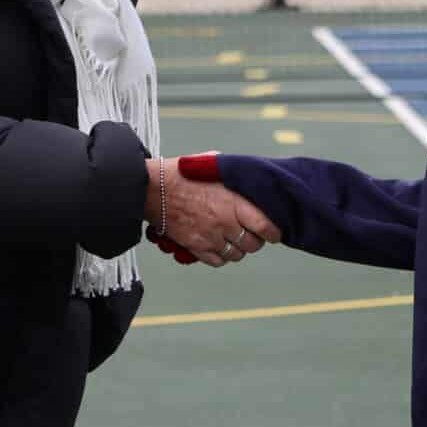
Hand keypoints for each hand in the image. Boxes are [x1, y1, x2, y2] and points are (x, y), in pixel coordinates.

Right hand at [143, 155, 279, 265]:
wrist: (151, 189)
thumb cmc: (182, 173)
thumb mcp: (212, 165)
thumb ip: (232, 174)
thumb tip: (246, 176)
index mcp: (232, 201)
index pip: (264, 226)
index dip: (274, 232)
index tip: (275, 233)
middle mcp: (224, 223)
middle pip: (253, 244)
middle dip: (256, 241)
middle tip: (253, 234)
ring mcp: (209, 237)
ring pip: (236, 255)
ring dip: (239, 250)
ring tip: (235, 240)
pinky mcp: (195, 247)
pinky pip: (217, 261)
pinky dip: (222, 257)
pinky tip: (219, 247)